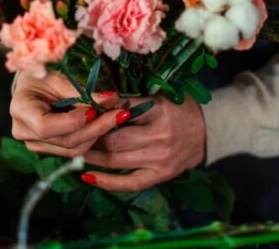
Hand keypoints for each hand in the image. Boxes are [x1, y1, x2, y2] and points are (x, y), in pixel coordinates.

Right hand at [10, 71, 128, 157]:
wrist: (33, 86)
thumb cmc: (45, 76)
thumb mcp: (61, 78)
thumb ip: (83, 92)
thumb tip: (112, 99)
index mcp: (20, 109)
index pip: (45, 126)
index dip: (72, 122)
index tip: (94, 110)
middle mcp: (24, 132)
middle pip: (65, 141)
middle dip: (96, 128)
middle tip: (120, 113)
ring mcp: (35, 144)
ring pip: (73, 150)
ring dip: (98, 134)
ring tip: (116, 116)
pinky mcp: (49, 149)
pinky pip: (74, 150)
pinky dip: (92, 137)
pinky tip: (106, 124)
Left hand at [81, 95, 205, 191]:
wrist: (209, 131)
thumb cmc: (179, 108)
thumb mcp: (159, 95)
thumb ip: (131, 97)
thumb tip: (95, 98)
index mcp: (159, 109)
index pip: (120, 110)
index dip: (97, 112)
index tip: (77, 110)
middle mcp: (160, 136)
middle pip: (114, 139)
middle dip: (89, 137)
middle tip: (69, 133)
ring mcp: (160, 159)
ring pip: (116, 160)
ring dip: (90, 156)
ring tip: (71, 151)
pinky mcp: (160, 176)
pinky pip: (129, 183)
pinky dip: (107, 182)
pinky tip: (86, 177)